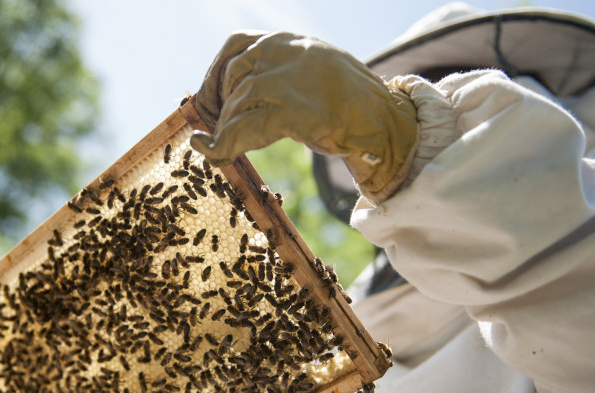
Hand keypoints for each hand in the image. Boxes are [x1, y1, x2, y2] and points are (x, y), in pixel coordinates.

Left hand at [191, 31, 418, 202]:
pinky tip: (212, 151)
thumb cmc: (351, 101)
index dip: (216, 74)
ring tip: (226, 146)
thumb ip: (280, 71)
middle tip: (217, 131)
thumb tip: (242, 90)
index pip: (237, 45)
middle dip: (219, 107)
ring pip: (236, 104)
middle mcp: (283, 52)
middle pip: (232, 77)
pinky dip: (221, 144)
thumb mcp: (312, 70)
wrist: (385, 121)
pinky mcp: (291, 111)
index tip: (209, 98)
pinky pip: (243, 129)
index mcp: (288, 40)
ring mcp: (286, 80)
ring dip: (225, 129)